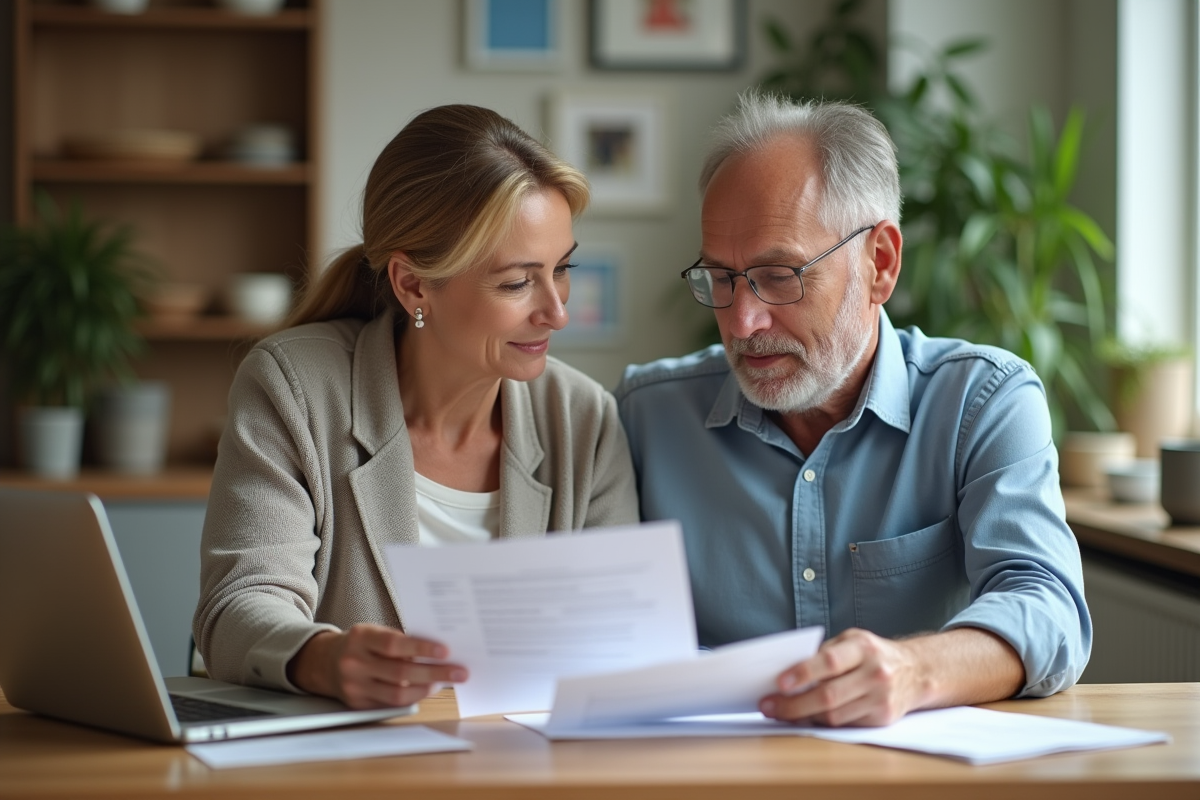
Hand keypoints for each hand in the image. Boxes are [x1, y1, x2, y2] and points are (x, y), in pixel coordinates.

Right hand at [287, 623, 467, 708]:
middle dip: (434, 673)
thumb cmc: (360, 644)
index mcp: (360, 638)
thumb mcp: (374, 632)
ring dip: (426, 689)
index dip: (421, 648)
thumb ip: (399, 641)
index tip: (445, 651)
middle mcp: (354, 663)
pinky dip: (412, 698)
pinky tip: (426, 690)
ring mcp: (354, 686)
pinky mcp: (357, 704)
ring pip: (397, 694)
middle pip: (399, 673)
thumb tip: (437, 651)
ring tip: (445, 682)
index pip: (394, 644)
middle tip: (459, 672)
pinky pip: (390, 705)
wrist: (323, 662)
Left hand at [759, 627, 924, 726]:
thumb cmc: (873, 654)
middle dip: (794, 704)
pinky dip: (822, 722)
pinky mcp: (882, 718)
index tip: (779, 683)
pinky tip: (807, 717)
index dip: (803, 673)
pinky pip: (844, 725)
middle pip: (829, 695)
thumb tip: (787, 672)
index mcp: (864, 648)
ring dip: (803, 716)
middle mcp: (875, 673)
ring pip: (834, 715)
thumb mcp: (852, 641)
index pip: (830, 661)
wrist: (916, 671)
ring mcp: (880, 698)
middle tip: (769, 706)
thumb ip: (824, 653)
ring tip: (782, 712)